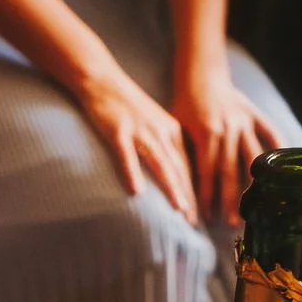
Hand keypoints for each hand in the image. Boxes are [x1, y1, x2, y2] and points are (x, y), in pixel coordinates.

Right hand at [73, 64, 197, 224]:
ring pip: (160, 164)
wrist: (103, 80)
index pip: (187, 166)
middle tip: (194, 222)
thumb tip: (171, 173)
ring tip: (178, 210)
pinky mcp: (118, 131)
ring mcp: (140, 131)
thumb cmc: (125, 105)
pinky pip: (126, 156)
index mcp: (171, 131)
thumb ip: (162, 146)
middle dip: (188, 196)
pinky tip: (136, 192)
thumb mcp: (152, 124)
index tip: (199, 214)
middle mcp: (160, 132)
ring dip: (171, 188)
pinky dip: (132, 174)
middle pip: (178, 169)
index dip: (194, 191)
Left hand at [173, 68, 283, 227]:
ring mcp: (245, 122)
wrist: (200, 75)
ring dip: (256, 184)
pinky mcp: (256, 115)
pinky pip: (271, 133)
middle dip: (231, 199)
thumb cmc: (184, 107)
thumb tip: (182, 190)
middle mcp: (228, 129)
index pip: (207, 173)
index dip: (206, 197)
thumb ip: (184, 156)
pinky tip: (286, 171)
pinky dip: (281, 151)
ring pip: (253, 157)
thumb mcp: (178, 130)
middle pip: (230, 171)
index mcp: (207, 133)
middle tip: (233, 223)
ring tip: (260, 206)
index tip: (205, 218)